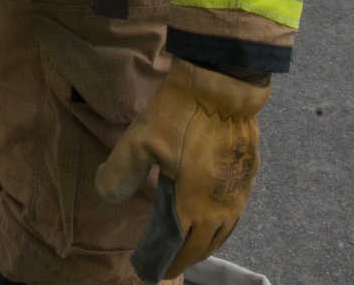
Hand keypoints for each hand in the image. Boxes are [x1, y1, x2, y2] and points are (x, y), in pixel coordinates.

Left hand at [95, 58, 269, 281]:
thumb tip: (104, 193)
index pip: (181, 248)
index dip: (167, 262)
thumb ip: (120, 173)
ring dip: (206, 242)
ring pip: (224, 230)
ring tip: (190, 244)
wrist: (221, 86)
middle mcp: (222, 208)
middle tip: (169, 260)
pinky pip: (235, 210)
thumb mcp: (140, 141)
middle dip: (186, 256)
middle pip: (205, 244)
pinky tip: (213, 214)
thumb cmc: (180, 114)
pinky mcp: (249, 173)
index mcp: (195, 206)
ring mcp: (239, 192)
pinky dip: (222, 221)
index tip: (151, 270)